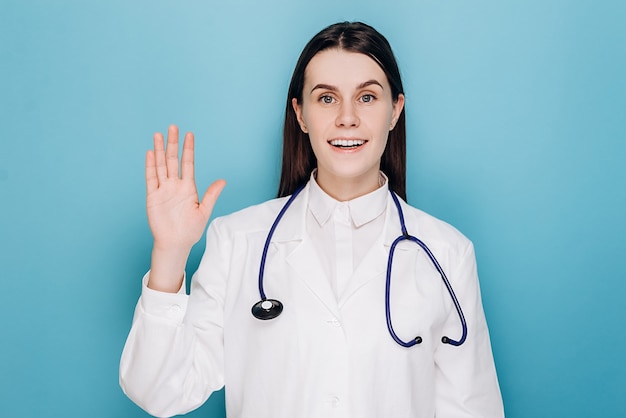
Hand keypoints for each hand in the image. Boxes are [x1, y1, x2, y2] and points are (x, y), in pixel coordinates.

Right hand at [145, 125, 224, 290]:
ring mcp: (163, 190)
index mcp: (188, 187)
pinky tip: (150, 153)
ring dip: (159, 150)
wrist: (175, 243)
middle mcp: (175, 185)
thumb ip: (212, 195)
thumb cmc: (190, 230)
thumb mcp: (204, 211)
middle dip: (172, 144)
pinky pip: (151, 179)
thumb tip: (223, 181)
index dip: (188, 149)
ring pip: (160, 165)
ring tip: (158, 134)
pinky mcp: (153, 197)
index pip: (188, 163)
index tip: (189, 134)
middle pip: (172, 160)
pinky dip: (150, 166)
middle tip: (173, 127)